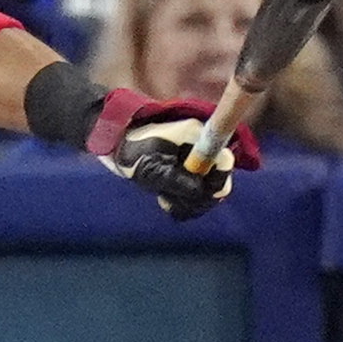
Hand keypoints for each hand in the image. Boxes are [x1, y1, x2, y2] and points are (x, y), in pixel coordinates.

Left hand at [86, 88, 258, 220]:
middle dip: (198, 198)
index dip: (214, 182)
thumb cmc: (131, 152)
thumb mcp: (150, 166)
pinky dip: (184, 205)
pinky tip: (166, 200)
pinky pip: (199, 198)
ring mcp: (201, 163)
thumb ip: (175, 178)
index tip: (193, 191)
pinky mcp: (193, 176)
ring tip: (164, 198)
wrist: (118, 148)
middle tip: (172, 199)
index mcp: (198, 136)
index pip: (224, 162)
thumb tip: (199, 191)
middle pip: (220, 183)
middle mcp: (205, 148)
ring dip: (188, 203)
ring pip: (209, 194)